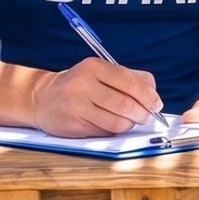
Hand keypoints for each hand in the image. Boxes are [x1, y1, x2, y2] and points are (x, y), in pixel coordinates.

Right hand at [31, 56, 161, 135]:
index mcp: (94, 67)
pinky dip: (114, 131)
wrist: (42, 98)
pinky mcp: (74, 125)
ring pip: (118, 122)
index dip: (149, 96)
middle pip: (127, 105)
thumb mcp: (100, 72)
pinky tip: (110, 124)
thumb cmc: (79, 85)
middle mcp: (84, 85)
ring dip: (129, 124)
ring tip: (128, 120)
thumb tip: (154, 94)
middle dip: (143, 114)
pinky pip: (105, 132)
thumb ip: (128, 78)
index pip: (131, 83)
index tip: (156, 104)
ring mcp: (77, 106)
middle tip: (146, 116)